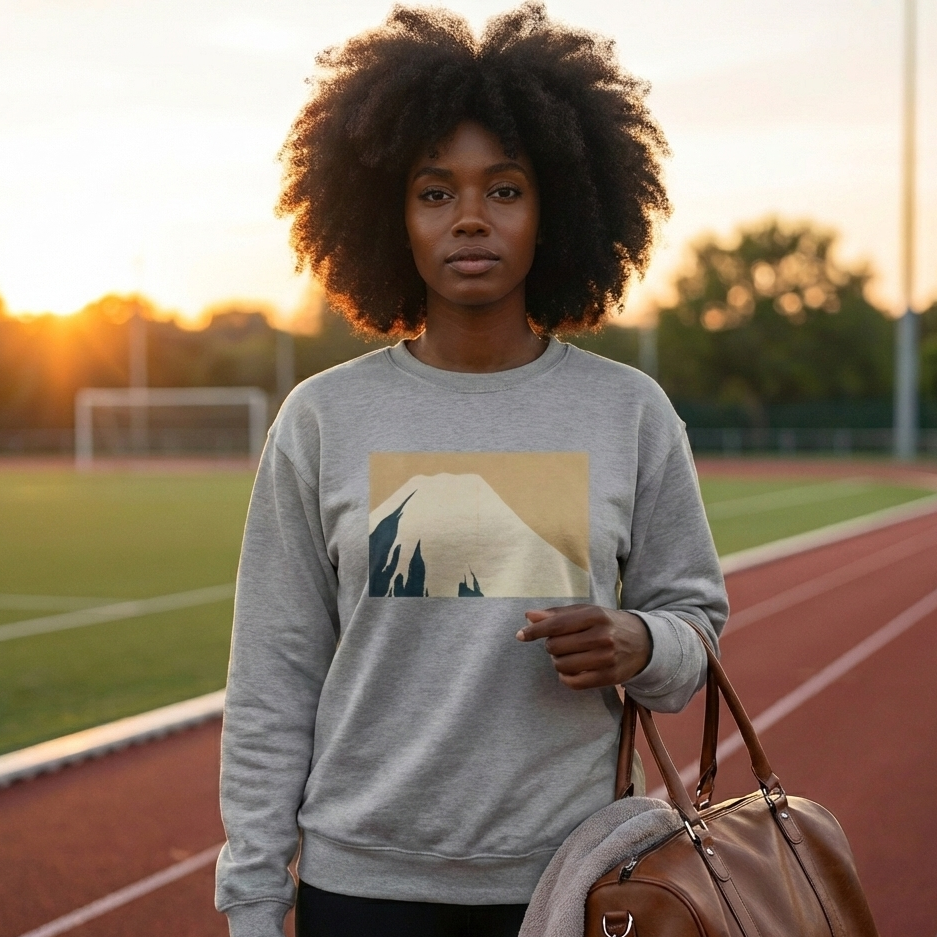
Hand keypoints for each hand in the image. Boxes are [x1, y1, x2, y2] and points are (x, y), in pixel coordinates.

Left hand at [516, 605, 651, 689]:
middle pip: (555, 646)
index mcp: (594, 615)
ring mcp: (607, 658)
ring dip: (558, 661)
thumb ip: (556, 614)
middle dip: (551, 645)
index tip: (520, 635)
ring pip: (562, 665)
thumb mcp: (586, 613)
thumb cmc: (607, 624)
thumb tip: (528, 616)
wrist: (644, 642)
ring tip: (568, 655)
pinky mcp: (609, 677)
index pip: (556, 625)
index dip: (535, 631)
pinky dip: (566, 677)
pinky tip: (572, 669)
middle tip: (561, 643)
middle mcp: (602, 636)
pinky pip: (573, 683)